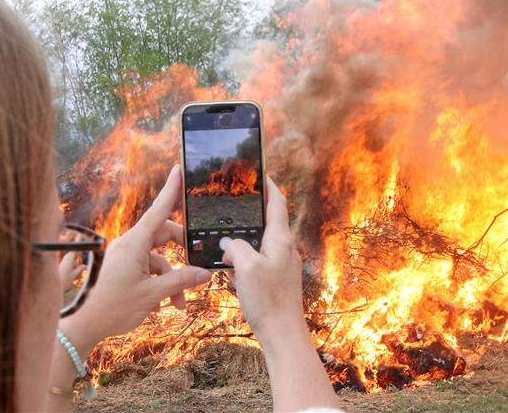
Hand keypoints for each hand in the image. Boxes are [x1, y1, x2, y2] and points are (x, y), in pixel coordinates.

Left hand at [61, 165, 210, 351]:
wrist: (82, 325)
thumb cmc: (113, 307)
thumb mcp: (152, 294)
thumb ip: (180, 281)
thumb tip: (204, 273)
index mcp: (134, 243)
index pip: (158, 210)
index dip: (171, 190)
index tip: (179, 170)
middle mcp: (129, 244)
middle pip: (163, 236)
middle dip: (182, 252)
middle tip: (198, 265)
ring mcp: (124, 256)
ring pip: (158, 257)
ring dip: (172, 278)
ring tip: (178, 303)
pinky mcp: (122, 268)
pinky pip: (147, 268)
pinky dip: (159, 283)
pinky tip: (164, 304)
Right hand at [222, 176, 303, 338]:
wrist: (282, 334)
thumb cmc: (268, 299)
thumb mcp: (246, 266)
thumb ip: (236, 246)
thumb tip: (229, 244)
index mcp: (280, 239)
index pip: (277, 203)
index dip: (269, 186)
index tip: (260, 174)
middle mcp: (284, 249)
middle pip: (267, 222)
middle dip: (250, 214)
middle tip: (233, 206)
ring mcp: (281, 265)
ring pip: (259, 244)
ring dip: (243, 241)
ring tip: (224, 240)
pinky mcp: (275, 281)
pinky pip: (257, 263)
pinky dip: (244, 262)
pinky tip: (230, 271)